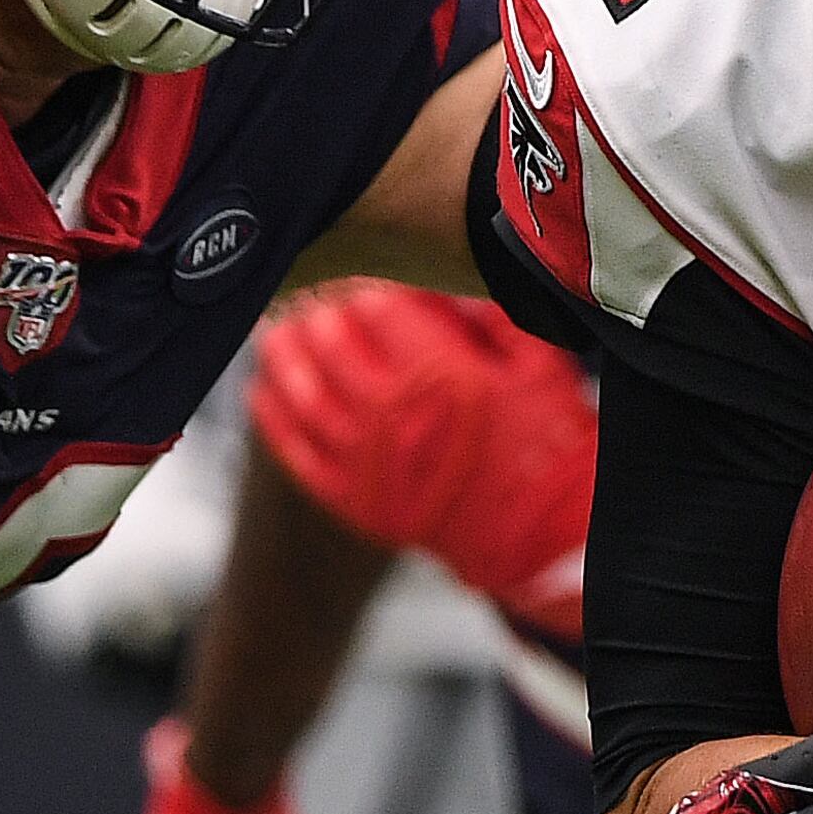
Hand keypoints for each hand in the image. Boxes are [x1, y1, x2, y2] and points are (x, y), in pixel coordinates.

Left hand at [248, 284, 592, 638]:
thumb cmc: (549, 443)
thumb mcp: (538, 364)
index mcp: (444, 377)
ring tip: (277, 331)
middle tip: (316, 296)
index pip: (382, 312)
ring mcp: (371, 464)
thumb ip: (489, 313)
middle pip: (333, 348)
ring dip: (285, 358)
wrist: (546, 537)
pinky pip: (298, 454)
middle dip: (321, 315)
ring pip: (305, 397)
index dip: (370, 289)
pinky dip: (275, 418)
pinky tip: (263, 391)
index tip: (367, 280)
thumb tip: (446, 276)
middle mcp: (398, 418)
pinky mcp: (356, 502)